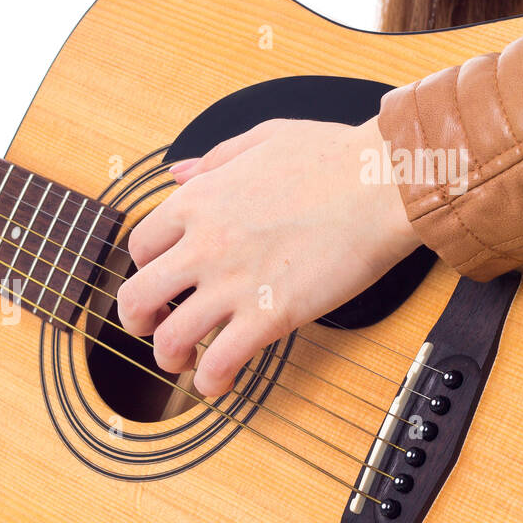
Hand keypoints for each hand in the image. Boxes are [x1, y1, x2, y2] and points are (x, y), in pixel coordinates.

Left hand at [115, 117, 420, 397]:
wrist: (386, 183)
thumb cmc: (336, 158)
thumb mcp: (262, 139)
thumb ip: (213, 160)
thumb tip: (176, 174)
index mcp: (198, 202)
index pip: (140, 246)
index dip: (145, 269)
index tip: (163, 279)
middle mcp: (204, 245)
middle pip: (136, 297)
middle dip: (136, 322)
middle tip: (154, 328)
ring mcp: (234, 283)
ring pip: (169, 338)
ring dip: (169, 358)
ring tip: (185, 361)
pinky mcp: (270, 316)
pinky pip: (220, 363)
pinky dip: (211, 382)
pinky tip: (219, 383)